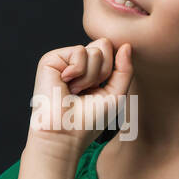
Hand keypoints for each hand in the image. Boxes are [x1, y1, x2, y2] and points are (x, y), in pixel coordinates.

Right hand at [27, 38, 133, 154]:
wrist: (65, 134)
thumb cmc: (89, 120)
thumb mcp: (116, 94)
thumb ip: (125, 69)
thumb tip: (127, 45)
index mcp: (91, 69)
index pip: (112, 51)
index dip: (112, 70)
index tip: (98, 91)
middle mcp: (77, 62)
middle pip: (105, 45)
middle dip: (103, 71)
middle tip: (86, 91)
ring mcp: (64, 60)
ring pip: (95, 50)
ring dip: (90, 77)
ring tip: (75, 91)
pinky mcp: (51, 59)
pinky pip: (79, 51)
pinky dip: (78, 72)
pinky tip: (66, 85)